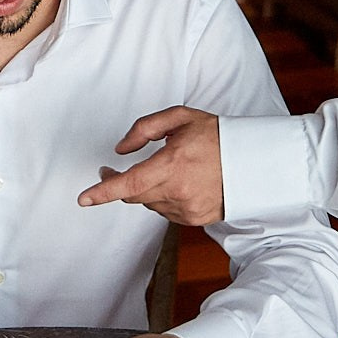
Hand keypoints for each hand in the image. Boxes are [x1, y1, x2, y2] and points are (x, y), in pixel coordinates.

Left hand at [75, 106, 224, 225]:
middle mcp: (178, 191)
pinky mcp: (194, 219)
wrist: (253, 162)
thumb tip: (121, 149)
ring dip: (145, 189)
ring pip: (149, 203)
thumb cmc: (218, 136)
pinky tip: (178, 183)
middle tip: (110, 171)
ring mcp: (187, 208)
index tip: (84, 198)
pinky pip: (165, 211)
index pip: (129, 184)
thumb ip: (145, 129)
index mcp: (172, 164)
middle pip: (133, 195)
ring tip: (162, 170)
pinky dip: (163, 197)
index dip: (103, 193)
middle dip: (118, 184)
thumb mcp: (181, 118)